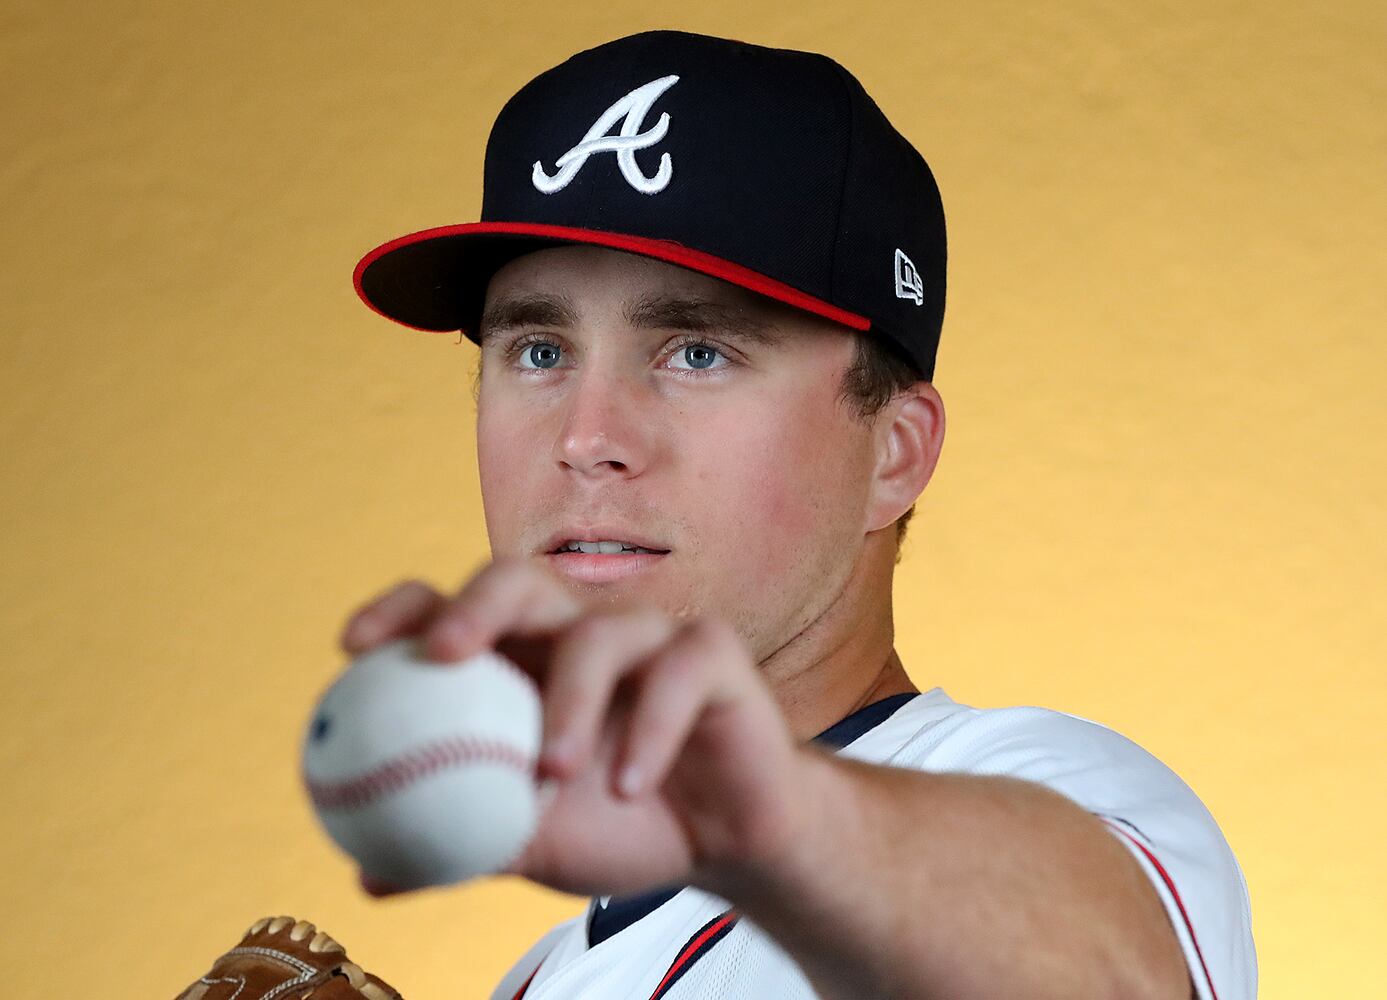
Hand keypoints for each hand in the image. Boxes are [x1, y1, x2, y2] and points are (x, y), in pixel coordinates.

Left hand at [338, 556, 805, 898]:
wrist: (724, 845)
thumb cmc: (618, 827)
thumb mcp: (531, 844)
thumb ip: (460, 844)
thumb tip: (366, 876)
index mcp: (520, 661)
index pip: (449, 608)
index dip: (400, 611)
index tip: (353, 649)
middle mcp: (575, 631)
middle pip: (516, 580)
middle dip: (474, 607)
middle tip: (443, 656)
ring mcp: (645, 635)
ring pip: (598, 634)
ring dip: (569, 703)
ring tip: (553, 776)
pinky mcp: (709, 651)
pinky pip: (677, 670)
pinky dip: (651, 727)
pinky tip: (632, 784)